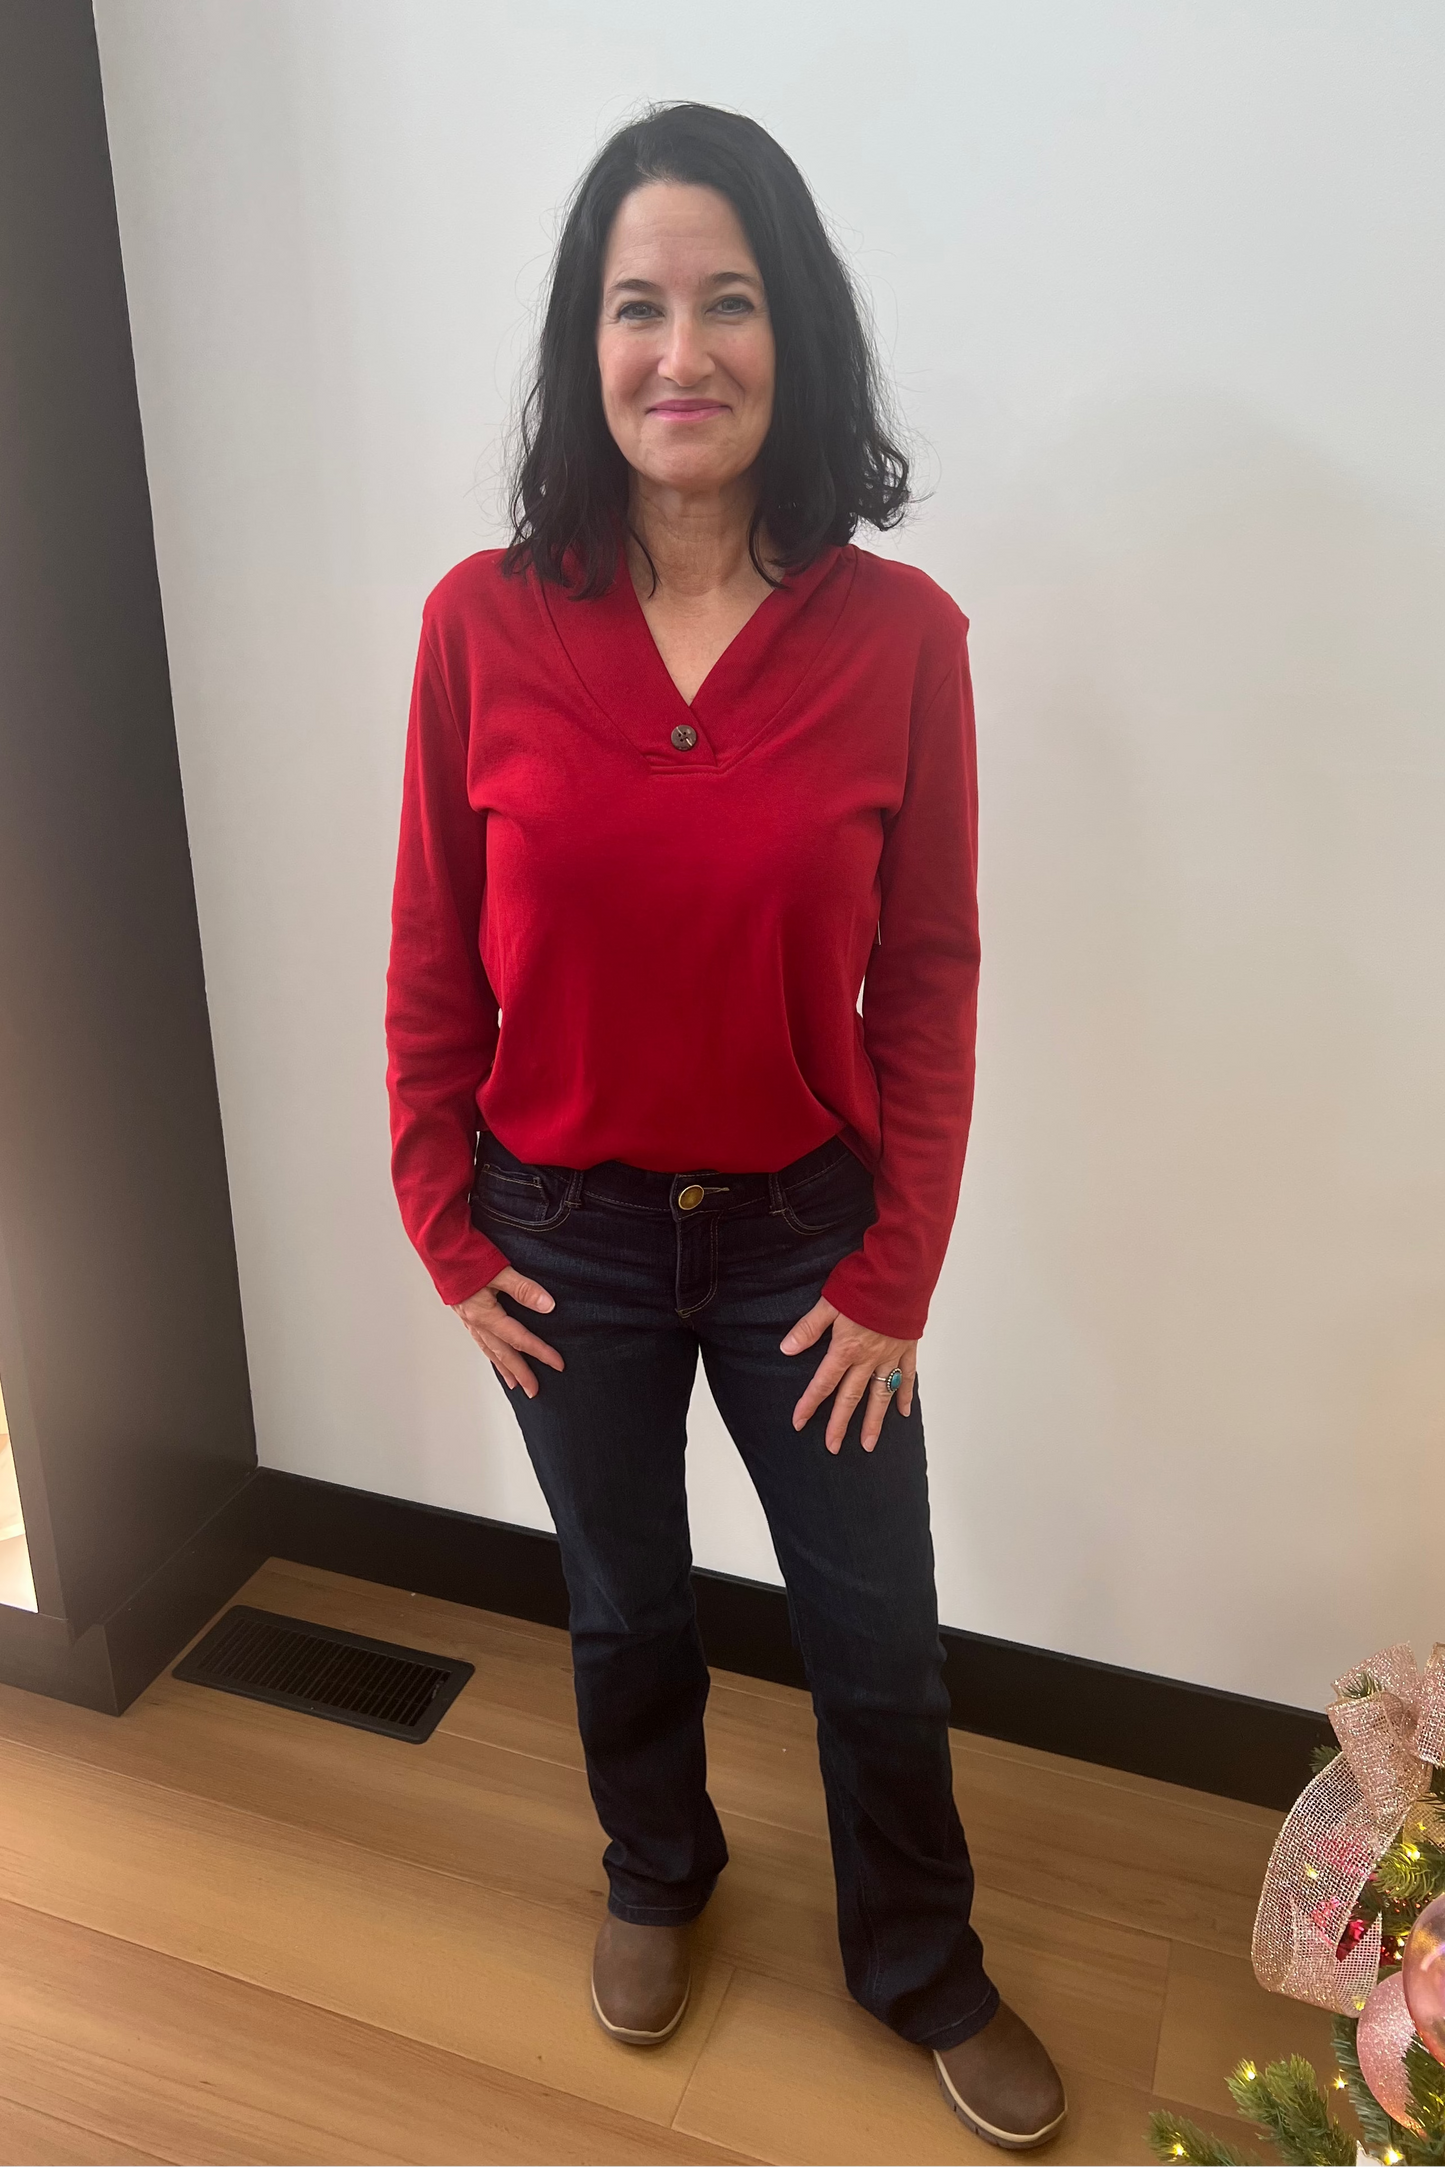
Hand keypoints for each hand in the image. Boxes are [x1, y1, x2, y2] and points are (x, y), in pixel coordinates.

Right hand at [453, 1266, 564, 1398]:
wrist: (435, 1244)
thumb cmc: (464, 1255)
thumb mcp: (499, 1269)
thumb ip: (523, 1289)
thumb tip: (548, 1306)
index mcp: (484, 1314)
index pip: (519, 1338)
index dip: (540, 1352)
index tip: (557, 1364)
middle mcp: (474, 1321)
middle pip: (502, 1353)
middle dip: (520, 1372)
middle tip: (534, 1391)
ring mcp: (466, 1317)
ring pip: (488, 1349)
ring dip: (503, 1366)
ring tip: (514, 1383)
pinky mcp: (462, 1310)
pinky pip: (479, 1339)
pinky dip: (490, 1351)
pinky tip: (493, 1353)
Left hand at [780, 1298, 915, 1453]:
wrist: (901, 1273)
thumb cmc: (864, 1284)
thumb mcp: (829, 1303)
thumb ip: (808, 1328)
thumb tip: (786, 1349)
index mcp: (846, 1348)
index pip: (824, 1383)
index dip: (810, 1403)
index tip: (799, 1423)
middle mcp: (869, 1358)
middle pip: (851, 1397)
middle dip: (840, 1424)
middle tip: (833, 1448)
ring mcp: (890, 1355)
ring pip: (880, 1395)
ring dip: (874, 1421)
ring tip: (868, 1444)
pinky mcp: (907, 1348)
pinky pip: (907, 1377)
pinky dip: (904, 1395)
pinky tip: (903, 1413)